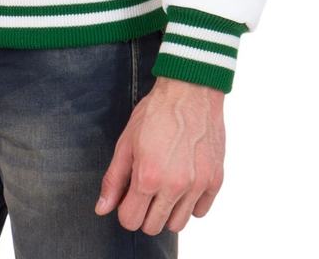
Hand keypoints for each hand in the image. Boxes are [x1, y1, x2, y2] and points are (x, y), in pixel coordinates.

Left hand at [95, 76, 225, 234]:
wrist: (190, 91)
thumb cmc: (156, 113)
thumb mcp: (126, 142)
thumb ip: (114, 179)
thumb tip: (102, 209)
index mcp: (148, 177)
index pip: (131, 221)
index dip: (125, 210)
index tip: (128, 197)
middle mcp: (174, 186)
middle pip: (154, 227)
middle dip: (145, 213)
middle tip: (145, 191)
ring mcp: (197, 185)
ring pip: (178, 224)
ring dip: (168, 211)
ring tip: (165, 187)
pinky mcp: (215, 180)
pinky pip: (201, 211)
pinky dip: (191, 203)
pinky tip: (183, 183)